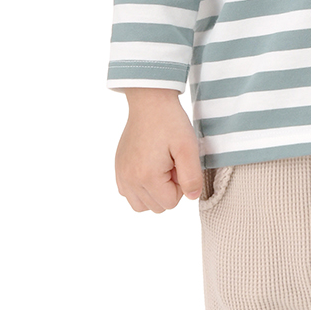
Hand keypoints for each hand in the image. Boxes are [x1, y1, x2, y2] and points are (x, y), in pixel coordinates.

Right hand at [115, 88, 204, 212]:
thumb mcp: (188, 148)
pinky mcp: (118, 169)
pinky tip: (149, 169)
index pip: (171, 203)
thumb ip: (192, 177)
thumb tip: (191, 197)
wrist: (149, 102)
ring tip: (161, 168)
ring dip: (154, 192)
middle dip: (168, 189)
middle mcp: (129, 180)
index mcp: (146, 176)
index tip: (179, 164)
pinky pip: (129, 194)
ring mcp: (121, 175)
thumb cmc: (170, 123)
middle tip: (171, 163)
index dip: (180, 186)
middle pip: (157, 207)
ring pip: (141, 205)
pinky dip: (141, 188)